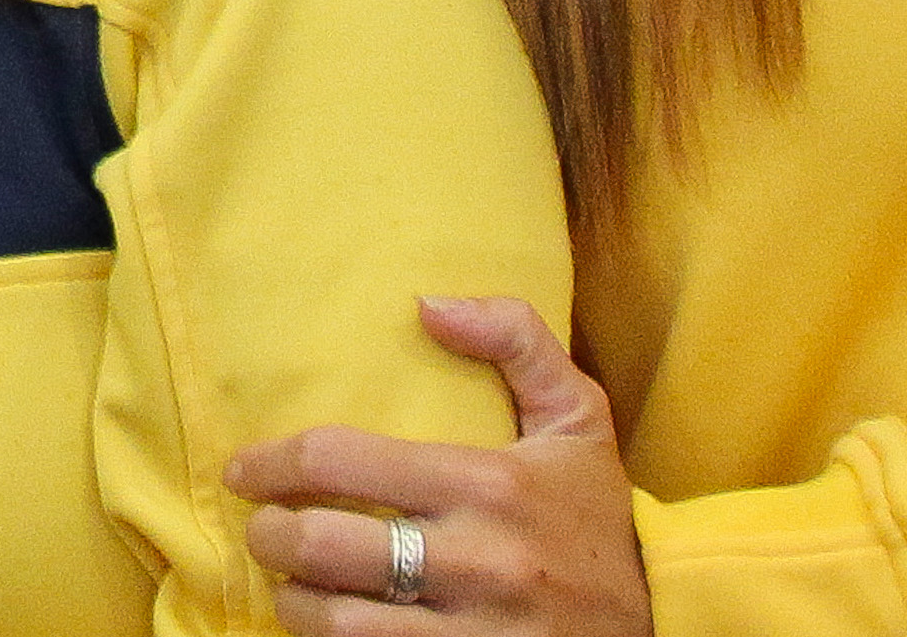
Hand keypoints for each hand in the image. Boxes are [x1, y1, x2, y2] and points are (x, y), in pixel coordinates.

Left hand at [227, 296, 648, 634]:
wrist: (663, 625)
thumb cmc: (595, 515)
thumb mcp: (578, 419)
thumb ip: (515, 339)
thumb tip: (425, 303)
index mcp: (488, 484)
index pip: (339, 460)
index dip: (271, 462)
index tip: (243, 470)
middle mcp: (477, 561)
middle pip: (322, 546)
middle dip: (269, 536)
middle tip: (262, 529)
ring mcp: (473, 632)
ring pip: (335, 623)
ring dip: (292, 602)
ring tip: (290, 584)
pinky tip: (327, 629)